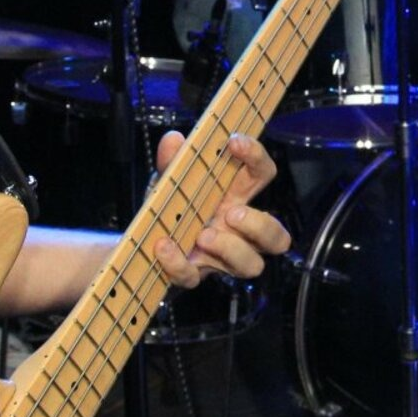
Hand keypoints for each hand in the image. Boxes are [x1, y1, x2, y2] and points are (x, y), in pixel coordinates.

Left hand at [152, 130, 291, 286]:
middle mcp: (235, 231)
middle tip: (232, 213)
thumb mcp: (169, 180)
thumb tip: (173, 139)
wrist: (141, 241)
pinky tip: (164, 246)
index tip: (235, 143)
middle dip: (260, 225)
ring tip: (204, 235)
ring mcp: (218, 258)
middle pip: (276, 236)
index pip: (262, 176)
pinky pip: (192, 276)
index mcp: (235, 199)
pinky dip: (178, 262)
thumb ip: (171, 162)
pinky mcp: (192, 274)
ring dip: (231, 249)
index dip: (257, 158)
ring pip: (251, 265)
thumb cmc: (170, 208)